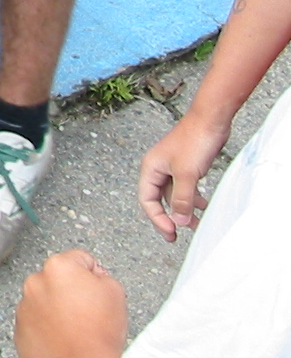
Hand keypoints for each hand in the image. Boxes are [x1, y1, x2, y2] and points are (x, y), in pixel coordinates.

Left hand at [14, 251, 127, 357]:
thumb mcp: (115, 292)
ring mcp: (25, 303)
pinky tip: (62, 333)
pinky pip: (36, 316)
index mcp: (59, 266)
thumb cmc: (97, 335)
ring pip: (46, 297)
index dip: (94, 274)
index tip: (97, 287)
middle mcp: (35, 280)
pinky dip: (47, 322)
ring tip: (76, 325)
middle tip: (89, 310)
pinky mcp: (19, 324)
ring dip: (58, 306)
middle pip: (60, 278)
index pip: (81, 258)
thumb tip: (95, 275)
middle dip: (73, 289)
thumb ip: (103, 274)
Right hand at [138, 112, 225, 240]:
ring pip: (173, 196)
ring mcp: (172, 167)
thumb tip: (179, 222)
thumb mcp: (187, 174)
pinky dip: (192, 200)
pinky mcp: (186, 167)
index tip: (172, 233)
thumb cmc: (194, 141)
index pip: (147, 200)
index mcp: (151, 168)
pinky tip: (203, 205)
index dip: (157, 218)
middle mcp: (158, 168)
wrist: (210, 121)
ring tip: (196, 223)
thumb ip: (182, 200)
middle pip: (158, 200)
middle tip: (175, 236)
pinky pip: (184, 189)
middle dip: (168, 218)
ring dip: (183, 210)